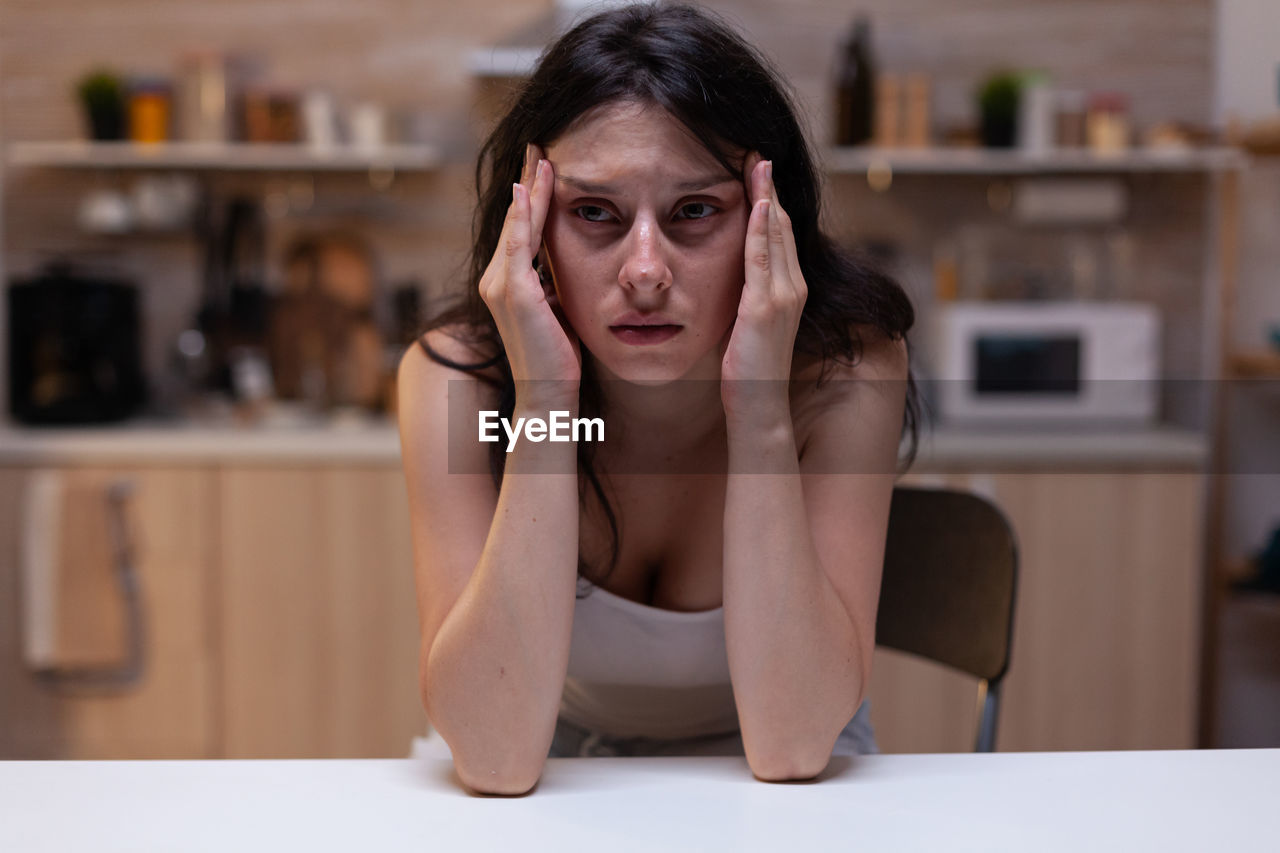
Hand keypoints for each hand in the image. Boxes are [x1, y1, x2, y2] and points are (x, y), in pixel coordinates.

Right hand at [478, 143, 581, 405]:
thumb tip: (568, 263)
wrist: (549, 395)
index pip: (521, 229)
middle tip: (539, 144)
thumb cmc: (559, 359)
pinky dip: (522, 214)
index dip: (532, 196)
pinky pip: (518, 244)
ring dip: (529, 188)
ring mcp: (501, 287)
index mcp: (508, 284)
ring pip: (516, 225)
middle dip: (527, 181)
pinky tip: (527, 188)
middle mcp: (496, 281)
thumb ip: (555, 284)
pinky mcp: (515, 294)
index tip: (544, 165)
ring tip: (540, 155)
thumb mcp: (559, 310)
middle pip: (515, 219)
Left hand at [720, 152, 806, 421]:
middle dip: (770, 189)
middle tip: (758, 153)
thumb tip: (733, 276)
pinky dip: (760, 229)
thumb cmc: (748, 370)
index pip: (779, 235)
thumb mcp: (748, 323)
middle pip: (781, 226)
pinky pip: (763, 260)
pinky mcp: (765, 308)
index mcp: (790, 290)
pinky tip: (757, 204)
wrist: (759, 405)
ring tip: (757, 164)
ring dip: (766, 197)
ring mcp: (783, 297)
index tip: (758, 172)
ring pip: (775, 236)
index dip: (770, 201)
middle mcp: (794, 288)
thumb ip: (747, 295)